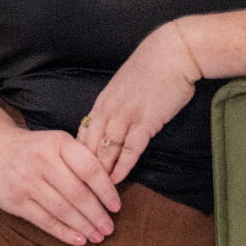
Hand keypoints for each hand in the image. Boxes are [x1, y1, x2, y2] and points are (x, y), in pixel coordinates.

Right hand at [0, 123, 121, 245]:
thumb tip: (108, 188)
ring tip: (97, 236)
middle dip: (97, 215)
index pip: (90, 169)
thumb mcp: (54, 142)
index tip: (116, 207)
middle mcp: (42, 160)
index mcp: (58, 142)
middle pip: (78, 193)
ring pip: (63, 210)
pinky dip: (64, 233)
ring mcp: (27, 181)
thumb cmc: (30, 148)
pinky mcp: (15, 200)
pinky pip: (45, 221)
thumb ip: (77, 159)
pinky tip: (78, 240)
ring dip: (84, 227)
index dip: (106, 191)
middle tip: (110, 228)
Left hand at [76, 23, 201, 182]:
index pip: (83, 133)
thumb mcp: (125, 84)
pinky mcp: (145, 121)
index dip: (76, 155)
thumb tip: (112, 120)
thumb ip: (116, 103)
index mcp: (103, 100)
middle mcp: (109, 109)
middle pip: (88, 145)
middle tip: (78, 188)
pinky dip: (121, 167)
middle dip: (82, 169)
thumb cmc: (152, 66)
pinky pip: (129, 149)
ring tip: (94, 193)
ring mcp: (126, 116)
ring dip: (100, 173)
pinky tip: (116, 180)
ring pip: (105, 150)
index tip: (73, 172)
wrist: (173, 52)